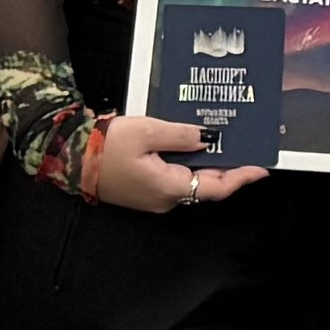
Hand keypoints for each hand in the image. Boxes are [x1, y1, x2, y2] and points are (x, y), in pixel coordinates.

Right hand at [85, 114, 262, 216]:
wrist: (68, 158)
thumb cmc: (103, 147)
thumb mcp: (146, 131)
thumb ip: (180, 135)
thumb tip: (205, 138)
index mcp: (169, 187)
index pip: (217, 187)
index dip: (241, 177)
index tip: (261, 168)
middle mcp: (165, 198)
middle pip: (206, 184)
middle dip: (226, 165)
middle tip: (243, 145)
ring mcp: (153, 196)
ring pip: (190, 180)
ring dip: (206, 162)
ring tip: (220, 140)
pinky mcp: (144, 189)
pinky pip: (173, 176)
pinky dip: (186, 162)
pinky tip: (189, 143)